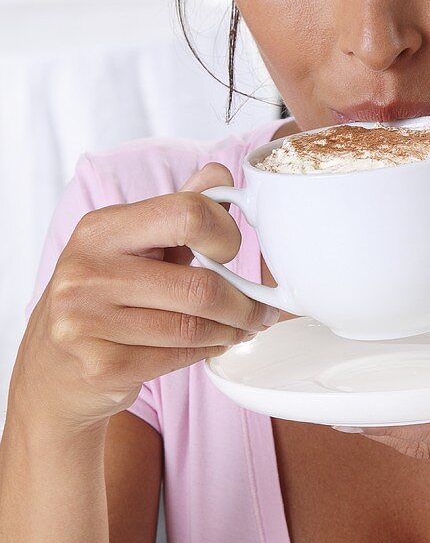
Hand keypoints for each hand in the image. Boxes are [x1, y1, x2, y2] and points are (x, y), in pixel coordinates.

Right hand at [10, 163, 279, 432]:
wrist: (54, 365)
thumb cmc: (104, 294)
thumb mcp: (133, 243)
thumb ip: (179, 208)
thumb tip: (220, 176)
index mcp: (101, 228)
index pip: (187, 214)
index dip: (225, 234)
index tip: (234, 251)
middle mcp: (87, 271)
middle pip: (200, 286)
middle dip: (244, 302)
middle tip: (263, 309)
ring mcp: (87, 322)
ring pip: (193, 328)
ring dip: (231, 330)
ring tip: (244, 327)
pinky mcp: (99, 366)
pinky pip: (177, 359)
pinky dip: (206, 352)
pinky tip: (214, 345)